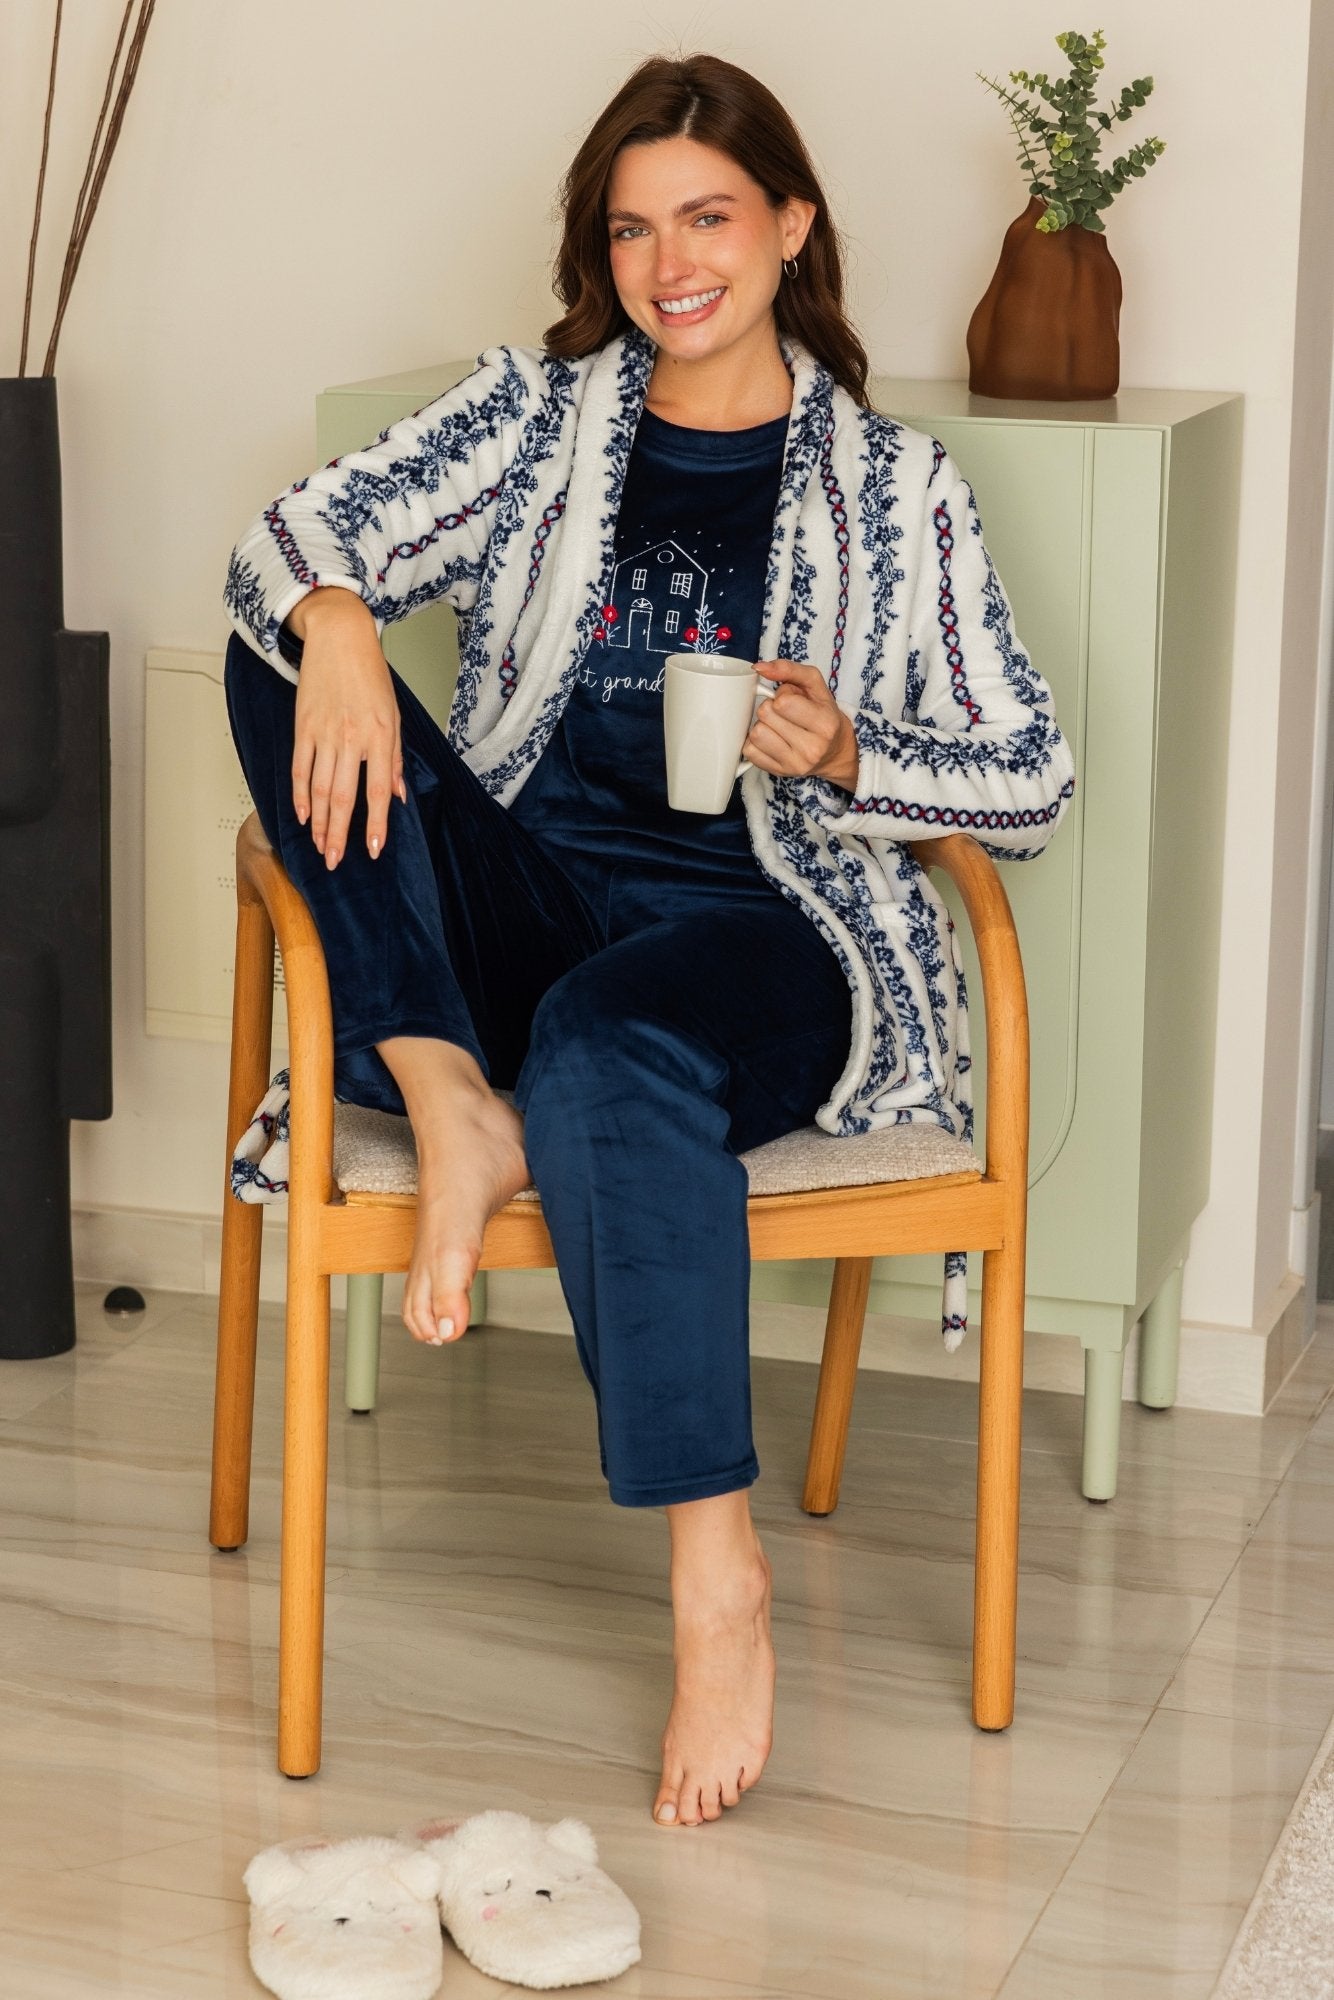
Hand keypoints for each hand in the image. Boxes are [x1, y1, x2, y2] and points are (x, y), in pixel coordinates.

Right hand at [287, 588, 406, 868]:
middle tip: (335, 862)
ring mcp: (324, 733)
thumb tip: (397, 796)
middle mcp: (352, 738)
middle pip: (342, 797)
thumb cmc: (371, 676)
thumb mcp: (394, 715)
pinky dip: (299, 795)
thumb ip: (394, 758)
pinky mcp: (302, 726)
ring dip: (318, 823)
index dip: (376, 825)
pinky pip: (299, 768)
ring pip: (318, 788)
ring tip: (319, 847)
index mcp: (380, 736)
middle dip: (339, 834)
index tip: (374, 851)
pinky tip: (301, 816)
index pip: (378, 791)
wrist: (339, 638)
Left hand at [742, 658, 858, 789]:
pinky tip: (771, 740)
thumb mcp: (815, 686)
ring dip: (762, 725)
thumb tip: (760, 667)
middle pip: (766, 716)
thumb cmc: (824, 716)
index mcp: (825, 724)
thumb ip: (790, 670)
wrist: (835, 751)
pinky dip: (756, 742)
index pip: (783, 702)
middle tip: (785, 714)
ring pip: (755, 734)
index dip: (783, 695)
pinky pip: (749, 751)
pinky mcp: (779, 773)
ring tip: (777, 727)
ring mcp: (794, 764)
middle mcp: (812, 748)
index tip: (792, 700)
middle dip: (771, 709)